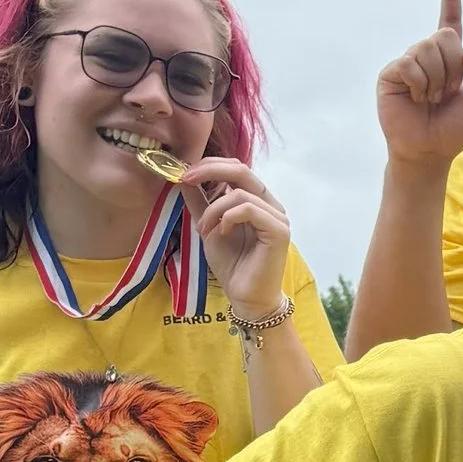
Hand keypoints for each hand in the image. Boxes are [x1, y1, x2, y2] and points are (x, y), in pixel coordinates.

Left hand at [183, 159, 292, 314]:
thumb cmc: (232, 265)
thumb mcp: (208, 226)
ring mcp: (277, 217)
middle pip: (242, 170)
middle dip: (209, 170)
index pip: (237, 169)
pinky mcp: (279, 231)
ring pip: (240, 193)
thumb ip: (200, 202)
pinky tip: (221, 233)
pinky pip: (249, 209)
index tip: (183, 173)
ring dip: (213, 209)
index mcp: (257, 201)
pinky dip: (228, 217)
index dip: (210, 165)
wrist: (245, 297)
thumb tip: (184, 178)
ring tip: (204, 230)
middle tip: (185, 178)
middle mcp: (271, 205)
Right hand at [375, 0, 462, 172]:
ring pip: (427, 50)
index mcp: (450, 58)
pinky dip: (419, 84)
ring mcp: (408, 62)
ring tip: (429, 98)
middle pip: (444, 36)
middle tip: (445, 93)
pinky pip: (410, 64)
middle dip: (452, 68)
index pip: (451, 20)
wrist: (429, 151)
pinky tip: (416, 98)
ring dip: (436, 80)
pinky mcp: (392, 73)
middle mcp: (427, 54)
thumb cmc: (453, 129)